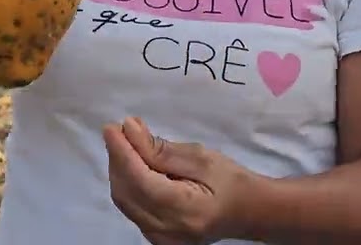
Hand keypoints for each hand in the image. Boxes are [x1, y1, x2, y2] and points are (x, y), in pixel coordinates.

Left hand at [104, 117, 253, 244]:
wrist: (249, 212)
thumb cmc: (231, 181)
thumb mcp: (201, 157)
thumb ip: (161, 148)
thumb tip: (129, 129)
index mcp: (185, 210)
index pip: (139, 180)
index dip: (121, 153)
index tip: (111, 127)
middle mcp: (168, 231)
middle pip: (126, 192)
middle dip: (118, 159)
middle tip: (121, 131)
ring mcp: (160, 239)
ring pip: (125, 201)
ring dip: (121, 170)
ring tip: (128, 145)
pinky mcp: (157, 238)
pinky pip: (132, 208)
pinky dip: (128, 184)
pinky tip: (136, 166)